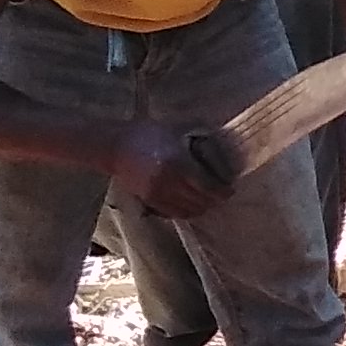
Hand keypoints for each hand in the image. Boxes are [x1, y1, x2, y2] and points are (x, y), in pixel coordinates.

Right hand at [112, 119, 232, 220]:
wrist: (115, 146)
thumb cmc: (147, 133)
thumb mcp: (177, 131)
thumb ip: (199, 140)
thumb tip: (222, 146)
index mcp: (178, 163)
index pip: (207, 186)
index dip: (222, 192)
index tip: (229, 190)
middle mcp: (169, 182)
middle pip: (200, 201)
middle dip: (214, 200)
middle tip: (220, 195)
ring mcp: (157, 194)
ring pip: (187, 211)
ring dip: (200, 208)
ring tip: (207, 200)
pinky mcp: (148, 200)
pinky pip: (172, 213)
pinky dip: (185, 211)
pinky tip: (189, 203)